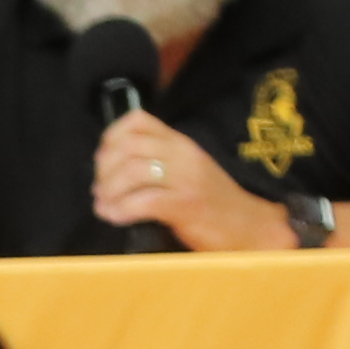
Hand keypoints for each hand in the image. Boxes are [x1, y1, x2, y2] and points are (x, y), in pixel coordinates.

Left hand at [90, 118, 292, 252]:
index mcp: (181, 143)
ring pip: (132, 171)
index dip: (110, 137)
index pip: (138, 120)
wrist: (250, 227)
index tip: (102, 159)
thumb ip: (159, 161)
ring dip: (109, 190)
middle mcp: (183, 154)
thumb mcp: (187, 171)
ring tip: (103, 205)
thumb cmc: (214, 204)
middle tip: (99, 189)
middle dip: (104, 169)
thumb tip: (114, 167)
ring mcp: (186, 178)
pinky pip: (143, 201)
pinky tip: (114, 217)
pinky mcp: (185, 205)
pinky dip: (121, 210)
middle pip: (128, 146)